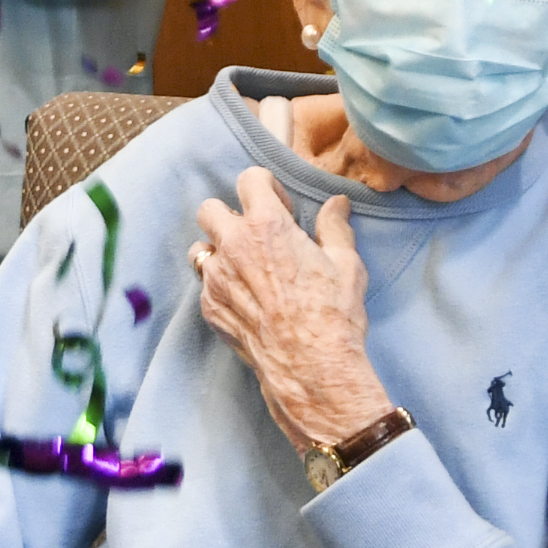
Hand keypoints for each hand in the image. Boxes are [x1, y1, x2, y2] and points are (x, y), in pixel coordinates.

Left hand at [190, 169, 390, 451]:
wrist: (312, 368)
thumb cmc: (334, 314)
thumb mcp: (346, 264)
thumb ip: (335, 228)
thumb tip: (337, 204)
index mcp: (267, 225)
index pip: (249, 179)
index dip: (265, 187)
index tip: (280, 207)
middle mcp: (233, 245)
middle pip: (210, 209)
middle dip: (230, 215)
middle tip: (255, 235)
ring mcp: (216, 278)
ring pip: (201, 248)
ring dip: (218, 251)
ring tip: (246, 268)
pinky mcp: (210, 307)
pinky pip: (205, 284)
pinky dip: (220, 285)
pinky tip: (246, 300)